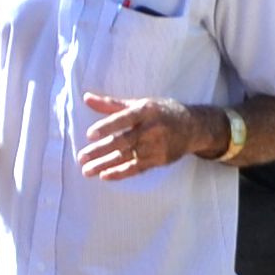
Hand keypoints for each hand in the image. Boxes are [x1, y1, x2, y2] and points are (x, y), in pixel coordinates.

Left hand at [77, 92, 206, 177]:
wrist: (193, 127)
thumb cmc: (161, 112)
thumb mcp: (140, 104)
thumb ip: (112, 105)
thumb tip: (86, 98)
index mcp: (146, 111)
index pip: (124, 118)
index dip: (107, 127)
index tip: (89, 135)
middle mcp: (152, 128)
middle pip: (123, 141)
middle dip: (100, 151)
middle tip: (81, 158)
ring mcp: (157, 146)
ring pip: (127, 157)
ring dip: (105, 165)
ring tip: (87, 171)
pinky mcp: (160, 160)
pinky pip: (137, 168)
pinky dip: (121, 173)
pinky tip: (105, 176)